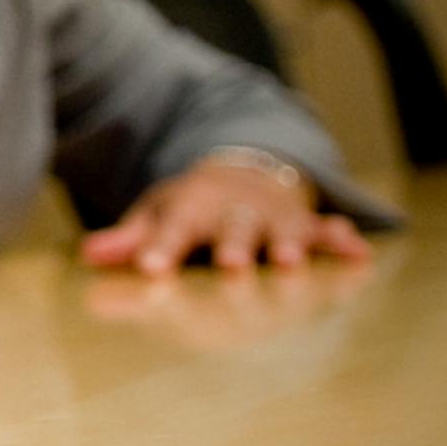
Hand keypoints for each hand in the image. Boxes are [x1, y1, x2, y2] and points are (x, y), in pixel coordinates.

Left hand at [77, 159, 374, 274]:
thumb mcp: (157, 215)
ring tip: (290, 262)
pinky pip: (327, 233)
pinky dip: (342, 241)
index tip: (150, 270)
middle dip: (233, 247)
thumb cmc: (192, 209)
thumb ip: (130, 240)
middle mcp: (236, 212)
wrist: (243, 175)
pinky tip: (358, 252)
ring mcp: (275, 218)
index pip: (172, 230)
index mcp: (192, 208)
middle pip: (233, 230)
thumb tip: (89, 257)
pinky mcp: (309, 226)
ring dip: (289, 245)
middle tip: (231, 266)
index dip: (161, 249)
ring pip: (283, 232)